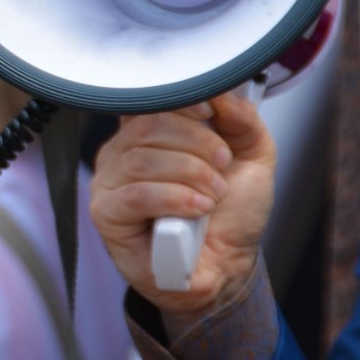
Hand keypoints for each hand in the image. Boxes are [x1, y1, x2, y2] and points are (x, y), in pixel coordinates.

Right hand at [90, 92, 275, 336]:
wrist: (227, 267)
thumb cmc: (230, 215)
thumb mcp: (252, 157)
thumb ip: (242, 119)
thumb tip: (221, 93)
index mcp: (149, 133)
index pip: (149, 99)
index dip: (180, 101)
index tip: (210, 113)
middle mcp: (122, 153)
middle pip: (148, 125)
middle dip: (198, 144)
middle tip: (222, 167)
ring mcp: (110, 182)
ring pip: (143, 159)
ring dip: (192, 175)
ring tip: (213, 195)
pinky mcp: (107, 214)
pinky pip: (136, 194)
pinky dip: (175, 199)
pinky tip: (198, 210)